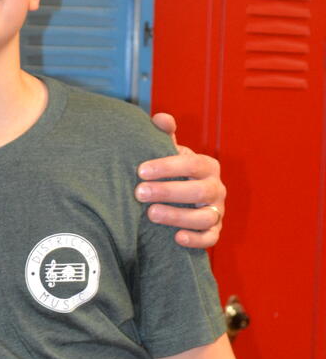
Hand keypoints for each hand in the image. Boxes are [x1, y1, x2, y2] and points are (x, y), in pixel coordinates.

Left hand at [137, 112, 225, 248]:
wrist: (182, 198)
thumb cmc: (173, 172)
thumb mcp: (169, 152)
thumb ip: (164, 134)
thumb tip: (161, 118)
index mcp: (207, 166)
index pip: (192, 164)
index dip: (167, 167)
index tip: (141, 170)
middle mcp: (216, 188)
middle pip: (199, 191)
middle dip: (169, 192)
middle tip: (140, 193)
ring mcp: (217, 211)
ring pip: (205, 217)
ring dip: (178, 216)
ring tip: (151, 214)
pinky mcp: (214, 232)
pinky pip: (211, 239)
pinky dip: (196, 240)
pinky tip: (176, 238)